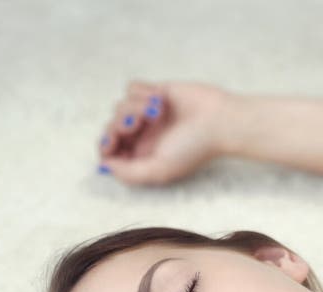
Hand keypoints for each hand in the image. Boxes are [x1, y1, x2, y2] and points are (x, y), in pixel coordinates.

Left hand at [97, 79, 231, 185]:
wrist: (217, 121)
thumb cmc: (193, 149)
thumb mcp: (159, 170)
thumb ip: (129, 173)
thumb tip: (105, 165)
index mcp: (141, 158)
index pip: (108, 152)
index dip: (105, 145)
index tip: (114, 140)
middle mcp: (141, 138)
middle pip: (110, 127)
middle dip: (119, 124)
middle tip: (138, 125)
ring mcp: (146, 115)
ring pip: (119, 106)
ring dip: (136, 108)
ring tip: (157, 113)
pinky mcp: (154, 93)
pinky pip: (132, 88)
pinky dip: (143, 92)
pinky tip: (160, 100)